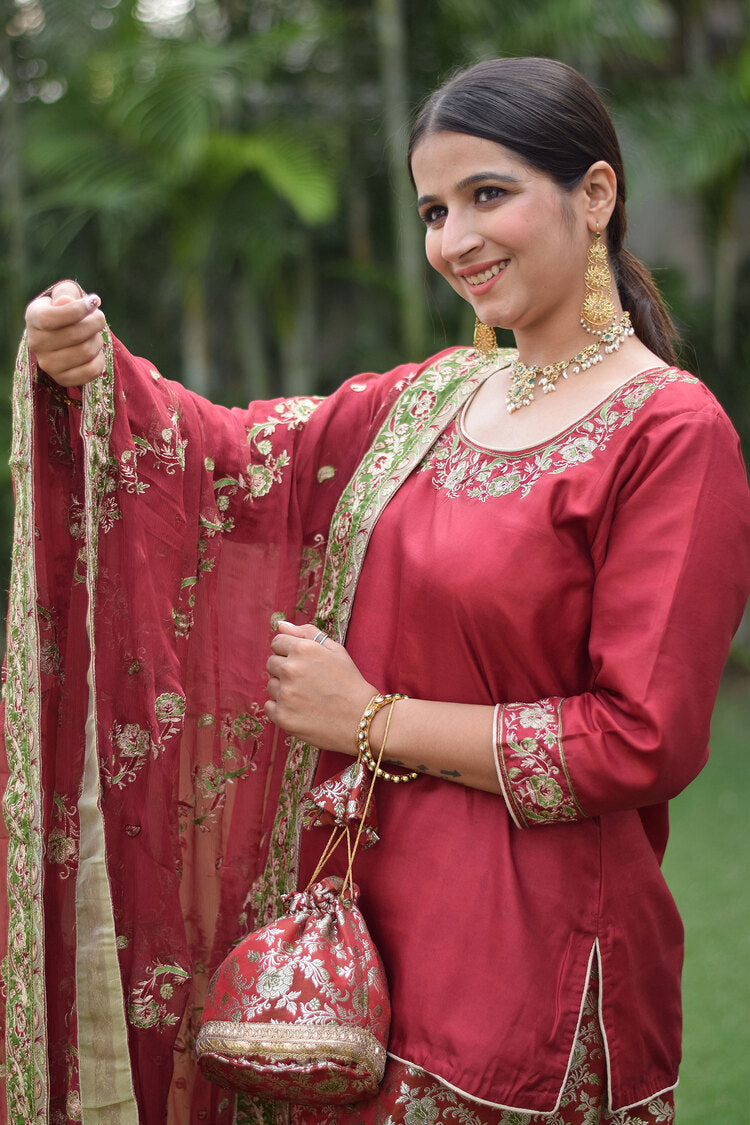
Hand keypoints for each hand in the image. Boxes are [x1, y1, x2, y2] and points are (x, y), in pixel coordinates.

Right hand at [25, 280, 106, 386]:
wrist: (63, 336)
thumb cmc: (66, 311)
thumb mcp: (64, 295)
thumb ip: (66, 293)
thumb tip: (66, 302)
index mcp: (33, 318)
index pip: (50, 318)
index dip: (77, 310)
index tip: (94, 302)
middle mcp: (36, 343)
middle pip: (74, 335)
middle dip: (95, 323)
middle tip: (99, 318)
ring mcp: (48, 364)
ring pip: (85, 352)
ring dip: (98, 341)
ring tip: (95, 335)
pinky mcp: (62, 379)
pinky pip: (91, 371)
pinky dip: (100, 359)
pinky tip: (95, 352)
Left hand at [264, 621, 376, 753]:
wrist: (362, 719)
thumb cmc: (350, 682)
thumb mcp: (336, 650)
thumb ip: (307, 633)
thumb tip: (279, 624)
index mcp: (303, 649)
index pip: (277, 643)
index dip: (289, 652)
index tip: (303, 663)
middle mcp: (290, 669)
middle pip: (271, 664)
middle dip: (285, 670)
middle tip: (308, 682)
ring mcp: (285, 694)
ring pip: (271, 686)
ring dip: (284, 690)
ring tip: (308, 697)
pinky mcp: (282, 716)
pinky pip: (269, 707)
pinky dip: (282, 709)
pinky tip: (302, 711)